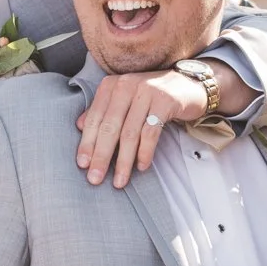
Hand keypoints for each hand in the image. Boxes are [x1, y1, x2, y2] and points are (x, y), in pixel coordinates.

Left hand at [75, 69, 207, 187]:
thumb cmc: (151, 96)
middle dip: (102, 156)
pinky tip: (141, 166)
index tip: (83, 165)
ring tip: (120, 181)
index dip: (87, 143)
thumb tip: (78, 126)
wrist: (187, 84)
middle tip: (95, 178)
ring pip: (130, 133)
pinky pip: (151, 133)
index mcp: (111, 85)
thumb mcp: (124, 100)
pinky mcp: (165, 101)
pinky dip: (144, 153)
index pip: (95, 118)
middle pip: (110, 127)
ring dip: (124, 161)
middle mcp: (126, 85)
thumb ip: (103, 110)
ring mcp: (146, 92)